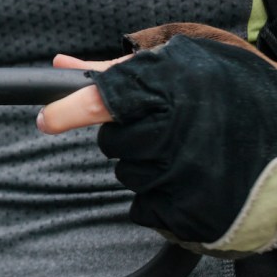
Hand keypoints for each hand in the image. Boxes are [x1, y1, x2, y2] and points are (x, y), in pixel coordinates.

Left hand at [37, 29, 276, 254]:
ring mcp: (182, 174)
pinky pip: (146, 207)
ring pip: (129, 175)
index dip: (66, 111)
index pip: (99, 101)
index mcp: (168, 88)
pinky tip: (193, 178)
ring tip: (191, 150)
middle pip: (112, 143)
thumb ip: (115, 70)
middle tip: (168, 128)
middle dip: (130, 137)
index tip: (47, 120)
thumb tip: (59, 66)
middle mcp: (173, 130)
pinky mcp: (190, 210)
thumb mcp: (178, 65)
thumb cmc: (231, 96)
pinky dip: (162, 197)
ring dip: (149, 166)